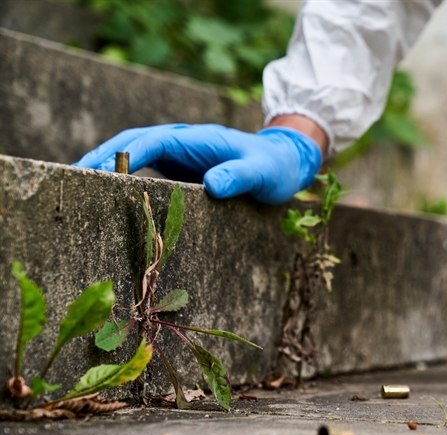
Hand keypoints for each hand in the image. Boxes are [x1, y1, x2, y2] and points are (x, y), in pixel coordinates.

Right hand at [73, 123, 321, 204]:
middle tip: (74, 176)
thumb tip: (213, 186)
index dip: (128, 154)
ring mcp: (177, 154)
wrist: (284, 164)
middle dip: (103, 157)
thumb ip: (239, 177)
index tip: (105, 171)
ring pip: (133, 155)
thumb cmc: (273, 168)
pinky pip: (144, 170)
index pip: (154, 140)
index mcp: (197, 138)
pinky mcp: (177, 169)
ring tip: (78, 187)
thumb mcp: (262, 174)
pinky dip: (123, 180)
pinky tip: (106, 196)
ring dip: (106, 167)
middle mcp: (182, 142)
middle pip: (133, 143)